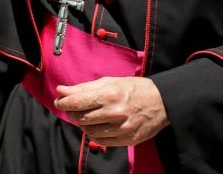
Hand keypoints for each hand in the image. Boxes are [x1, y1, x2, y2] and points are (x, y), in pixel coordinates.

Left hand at [54, 76, 168, 146]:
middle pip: (81, 118)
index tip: (59, 101)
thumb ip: (84, 88)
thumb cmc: (133, 89)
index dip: (63, 103)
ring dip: (83, 124)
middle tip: (74, 108)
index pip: (77, 102)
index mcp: (110, 95)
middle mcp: (115, 113)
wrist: (162, 102)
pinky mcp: (127, 140)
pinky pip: (101, 141)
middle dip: (72, 113)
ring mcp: (122, 128)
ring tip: (87, 116)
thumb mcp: (110, 82)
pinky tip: (98, 125)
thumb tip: (61, 90)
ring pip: (89, 131)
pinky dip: (94, 133)